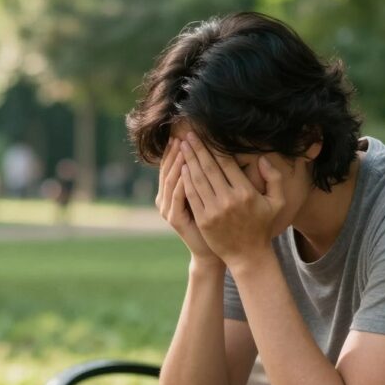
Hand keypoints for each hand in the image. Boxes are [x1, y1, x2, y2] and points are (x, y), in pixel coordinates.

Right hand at [156, 137, 220, 266]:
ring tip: (183, 148)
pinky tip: (187, 169)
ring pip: (171, 181)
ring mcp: (169, 209)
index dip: (177, 150)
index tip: (185, 134)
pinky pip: (177, 196)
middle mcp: (167, 198)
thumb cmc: (217, 223)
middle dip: (176, 152)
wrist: (212, 250)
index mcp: (174, 191)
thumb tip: (216, 151)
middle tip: (182, 135)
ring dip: (177, 163)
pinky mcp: (175, 218)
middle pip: (169, 170)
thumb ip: (209, 176)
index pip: (172, 165)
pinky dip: (181, 182)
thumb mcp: (211, 196)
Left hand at [179, 132, 284, 268]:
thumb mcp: (278, 203)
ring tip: (182, 147)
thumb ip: (274, 178)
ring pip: (198, 179)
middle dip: (198, 149)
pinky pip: (192, 195)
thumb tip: (262, 159)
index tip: (206, 135)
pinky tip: (182, 168)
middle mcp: (229, 200)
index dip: (214, 147)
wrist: (248, 256)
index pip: (227, 163)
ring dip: (188, 161)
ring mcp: (214, 210)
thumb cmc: (262, 227)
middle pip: (209, 167)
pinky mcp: (203, 219)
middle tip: (189, 134)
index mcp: (246, 192)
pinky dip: (185, 180)